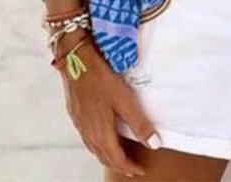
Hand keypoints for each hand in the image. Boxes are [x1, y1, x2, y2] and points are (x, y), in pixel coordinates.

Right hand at [60, 39, 158, 176]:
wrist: (76, 60)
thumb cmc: (101, 78)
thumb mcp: (125, 100)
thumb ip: (139, 123)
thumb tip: (154, 144)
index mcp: (100, 132)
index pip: (116, 158)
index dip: (129, 166)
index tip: (140, 170)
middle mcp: (87, 132)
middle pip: (103, 156)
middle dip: (118, 164)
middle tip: (131, 168)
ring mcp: (79, 123)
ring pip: (93, 148)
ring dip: (107, 155)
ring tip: (119, 156)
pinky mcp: (75, 113)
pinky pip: (87, 137)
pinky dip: (97, 144)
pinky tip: (101, 135)